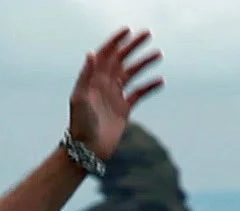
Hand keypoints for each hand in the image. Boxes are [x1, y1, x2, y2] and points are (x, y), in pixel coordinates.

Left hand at [68, 28, 164, 159]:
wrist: (86, 149)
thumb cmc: (80, 124)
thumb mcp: (80, 98)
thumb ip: (86, 75)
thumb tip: (92, 52)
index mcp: (93, 79)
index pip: (106, 54)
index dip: (116, 41)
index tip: (128, 31)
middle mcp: (104, 84)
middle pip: (121, 59)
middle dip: (133, 46)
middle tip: (148, 34)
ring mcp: (114, 96)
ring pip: (132, 74)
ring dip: (144, 63)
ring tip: (158, 54)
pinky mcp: (123, 109)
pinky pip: (139, 93)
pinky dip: (149, 86)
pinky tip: (160, 80)